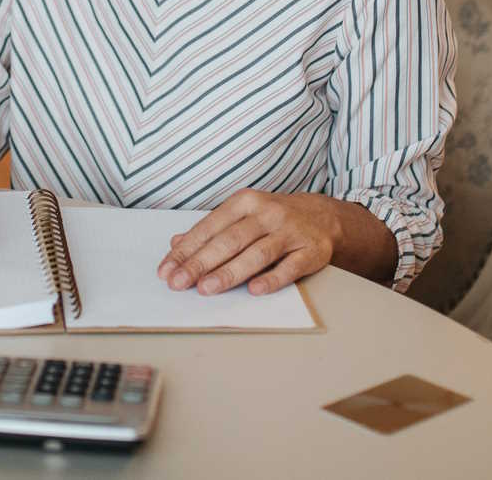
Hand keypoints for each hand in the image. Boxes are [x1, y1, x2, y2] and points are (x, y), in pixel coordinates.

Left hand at [158, 190, 340, 295]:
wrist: (325, 216)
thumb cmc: (274, 218)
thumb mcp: (242, 214)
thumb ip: (210, 230)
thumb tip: (175, 243)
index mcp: (245, 202)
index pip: (209, 227)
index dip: (186, 250)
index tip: (166, 270)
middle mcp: (267, 214)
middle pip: (230, 240)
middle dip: (201, 262)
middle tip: (179, 282)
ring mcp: (290, 232)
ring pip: (257, 253)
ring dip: (230, 272)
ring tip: (206, 288)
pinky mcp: (311, 251)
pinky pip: (290, 267)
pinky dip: (272, 279)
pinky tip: (254, 290)